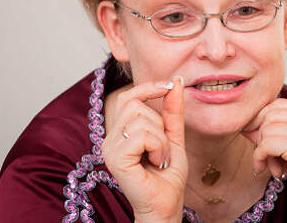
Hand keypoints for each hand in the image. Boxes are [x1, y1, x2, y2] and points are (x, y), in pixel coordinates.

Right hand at [102, 76, 187, 222]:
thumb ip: (172, 110)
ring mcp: (110, 148)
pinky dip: (158, 147)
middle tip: (162, 148)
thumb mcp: (173, 135)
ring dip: (161, 139)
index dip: (148, 87)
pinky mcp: (115, 158)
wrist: (166, 205)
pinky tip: (156, 162)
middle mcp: (110, 138)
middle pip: (135, 104)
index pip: (128, 96)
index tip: (169, 85)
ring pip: (140, 120)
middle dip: (159, 123)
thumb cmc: (167, 176)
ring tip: (160, 158)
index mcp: (121, 132)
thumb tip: (176, 81)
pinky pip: (142, 136)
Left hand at [241, 99, 286, 221]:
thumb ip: (277, 129)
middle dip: (260, 135)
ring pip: (266, 129)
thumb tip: (245, 121)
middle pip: (270, 114)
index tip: (254, 137)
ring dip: (262, 150)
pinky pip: (265, 144)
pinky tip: (270, 171)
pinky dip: (260, 157)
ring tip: (274, 166)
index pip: (278, 104)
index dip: (261, 120)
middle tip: (264, 155)